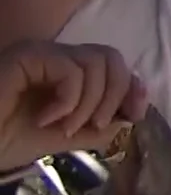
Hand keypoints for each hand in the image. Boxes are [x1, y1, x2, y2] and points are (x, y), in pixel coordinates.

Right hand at [0, 42, 146, 167]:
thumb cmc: (6, 140)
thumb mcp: (66, 136)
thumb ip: (99, 124)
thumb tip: (133, 115)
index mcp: (66, 71)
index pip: (113, 64)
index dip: (132, 87)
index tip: (135, 114)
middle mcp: (55, 56)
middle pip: (111, 57)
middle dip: (116, 95)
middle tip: (94, 126)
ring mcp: (39, 54)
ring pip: (96, 63)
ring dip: (90, 103)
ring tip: (65, 127)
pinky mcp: (25, 57)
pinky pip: (70, 70)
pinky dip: (69, 100)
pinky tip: (44, 119)